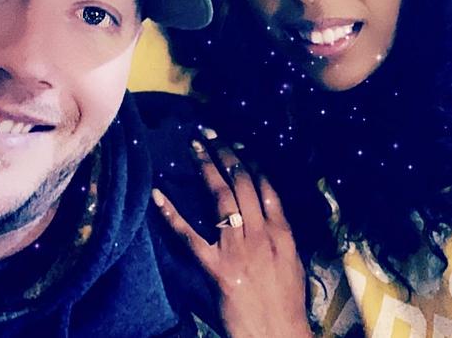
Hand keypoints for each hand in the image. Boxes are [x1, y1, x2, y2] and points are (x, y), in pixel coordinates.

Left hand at [153, 137, 312, 337]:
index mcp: (282, 233)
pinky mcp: (215, 267)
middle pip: (243, 184)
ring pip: (221, 197)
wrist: (278, 334)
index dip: (251, 163)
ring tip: (195, 147)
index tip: (240, 145)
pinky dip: (172, 213)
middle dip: (226, 155)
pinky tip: (158, 195)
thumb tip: (269, 215)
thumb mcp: (293, 264)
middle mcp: (260, 234)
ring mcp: (236, 249)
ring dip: (206, 168)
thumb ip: (281, 236)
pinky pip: (188, 235)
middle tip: (211, 134)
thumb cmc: (287, 305)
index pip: (267, 188)